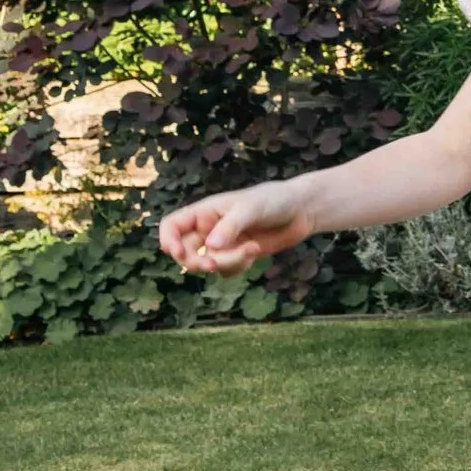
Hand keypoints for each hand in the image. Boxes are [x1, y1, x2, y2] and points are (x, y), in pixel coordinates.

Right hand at [157, 182, 313, 273]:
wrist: (302, 210)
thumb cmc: (275, 200)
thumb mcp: (251, 208)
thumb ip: (231, 226)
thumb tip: (211, 247)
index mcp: (205, 211)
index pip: (172, 226)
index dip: (168, 241)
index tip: (177, 253)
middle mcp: (209, 229)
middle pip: (185, 252)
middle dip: (197, 262)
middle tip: (213, 265)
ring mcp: (223, 244)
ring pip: (208, 264)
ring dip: (226, 262)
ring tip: (251, 249)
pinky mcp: (237, 256)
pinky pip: (225, 270)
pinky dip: (238, 266)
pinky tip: (255, 252)